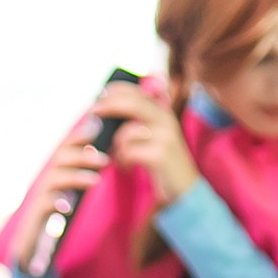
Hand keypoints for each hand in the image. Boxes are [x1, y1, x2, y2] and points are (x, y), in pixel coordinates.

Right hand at [12, 125, 108, 269]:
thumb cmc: (53, 221)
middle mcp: (45, 182)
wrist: (30, 249)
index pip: (66, 148)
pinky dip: (56, 202)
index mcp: (55, 175)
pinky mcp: (34, 218)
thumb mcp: (69, 196)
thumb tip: (102, 159)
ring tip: (95, 180)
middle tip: (106, 160)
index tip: (97, 127)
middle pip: (59, 159)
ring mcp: (38, 199)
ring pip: (54, 178)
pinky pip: (43, 205)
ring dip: (75, 176)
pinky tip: (69, 205)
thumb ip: (80, 179)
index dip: (78, 137)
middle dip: (82, 156)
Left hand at [96, 81, 197, 206]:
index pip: (137, 92)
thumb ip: (136, 123)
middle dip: (109, 106)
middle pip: (133, 104)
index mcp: (162, 112)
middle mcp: (166, 119)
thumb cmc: (161, 162)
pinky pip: (129, 152)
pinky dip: (122, 160)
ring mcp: (165, 136)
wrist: (185, 187)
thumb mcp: (151, 137)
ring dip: (115, 146)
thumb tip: (107, 111)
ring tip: (117, 158)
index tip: (98, 95)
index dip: (116, 90)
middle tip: (92, 113)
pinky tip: (126, 168)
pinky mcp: (160, 155)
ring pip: (127, 132)